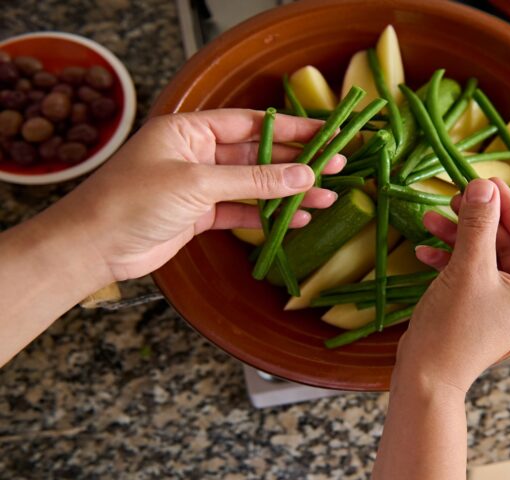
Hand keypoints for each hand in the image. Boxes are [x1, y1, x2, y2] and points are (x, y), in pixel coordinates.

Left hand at [49, 109, 344, 282]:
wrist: (94, 247)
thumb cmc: (133, 201)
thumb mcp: (198, 184)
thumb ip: (254, 180)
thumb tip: (304, 174)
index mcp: (190, 130)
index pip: (251, 124)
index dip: (292, 128)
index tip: (326, 132)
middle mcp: (197, 153)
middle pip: (258, 154)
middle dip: (297, 162)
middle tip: (336, 166)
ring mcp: (199, 185)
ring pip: (254, 185)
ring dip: (288, 192)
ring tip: (326, 197)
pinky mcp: (200, 215)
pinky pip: (242, 210)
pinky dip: (267, 216)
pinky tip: (296, 219)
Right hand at [396, 178, 509, 391]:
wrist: (425, 375)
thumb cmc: (455, 329)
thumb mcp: (469, 268)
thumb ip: (479, 223)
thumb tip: (483, 186)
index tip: (486, 183)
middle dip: (479, 219)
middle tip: (456, 197)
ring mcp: (505, 300)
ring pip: (486, 252)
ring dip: (459, 234)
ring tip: (432, 219)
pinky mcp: (480, 303)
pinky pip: (471, 269)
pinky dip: (450, 256)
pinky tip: (425, 248)